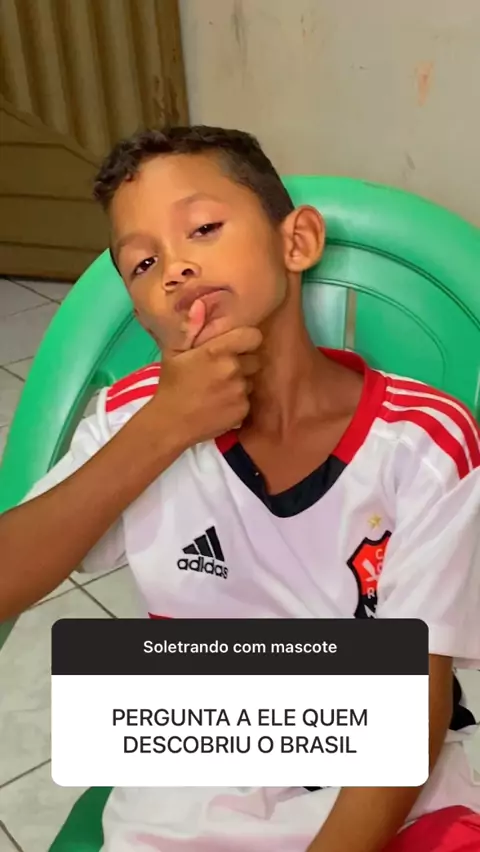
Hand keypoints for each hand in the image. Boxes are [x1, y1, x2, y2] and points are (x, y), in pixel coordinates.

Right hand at [153, 299, 261, 446]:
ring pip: (251, 381)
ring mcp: (239, 391)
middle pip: (255, 360)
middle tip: (225, 370)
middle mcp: (233, 369)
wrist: (170, 423)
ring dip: (241, 383)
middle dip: (244, 363)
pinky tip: (221, 404)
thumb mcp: (174, 353)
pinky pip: (248, 400)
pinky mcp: (243, 410)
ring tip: (220, 389)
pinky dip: (238, 402)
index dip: (248, 340)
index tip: (238, 346)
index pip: (254, 336)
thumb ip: (191, 328)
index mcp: (217, 351)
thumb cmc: (171, 384)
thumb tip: (200, 304)